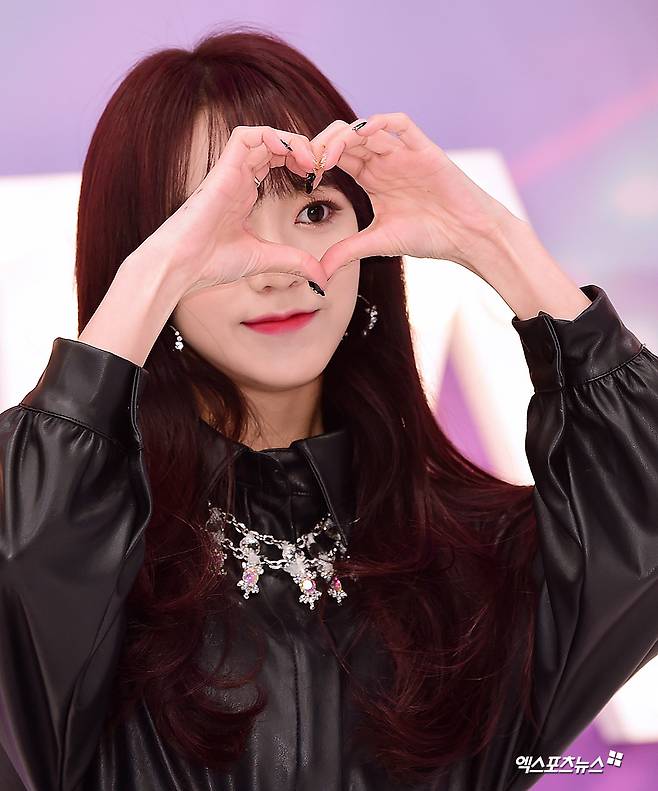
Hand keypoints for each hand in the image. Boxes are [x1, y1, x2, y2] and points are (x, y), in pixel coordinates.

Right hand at [127, 125, 327, 298]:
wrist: (182, 266)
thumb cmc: (211, 263)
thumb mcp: (265, 259)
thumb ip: (294, 262)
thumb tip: (322, 278)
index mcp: (244, 192)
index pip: (275, 159)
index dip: (299, 161)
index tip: (317, 179)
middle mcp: (237, 177)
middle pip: (273, 143)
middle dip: (300, 148)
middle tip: (319, 167)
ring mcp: (229, 171)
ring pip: (263, 135)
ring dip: (291, 141)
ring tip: (310, 161)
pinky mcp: (222, 170)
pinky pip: (246, 136)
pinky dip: (271, 136)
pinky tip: (291, 154)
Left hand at [308, 113, 517, 277]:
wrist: (467, 237)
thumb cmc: (429, 237)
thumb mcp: (378, 243)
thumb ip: (347, 251)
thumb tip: (318, 273)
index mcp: (372, 178)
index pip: (337, 158)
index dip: (317, 161)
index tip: (303, 176)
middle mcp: (385, 161)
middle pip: (346, 138)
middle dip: (323, 145)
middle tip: (307, 162)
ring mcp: (403, 152)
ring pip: (366, 128)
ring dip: (343, 137)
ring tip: (326, 156)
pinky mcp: (423, 149)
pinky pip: (399, 124)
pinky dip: (378, 123)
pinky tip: (360, 134)